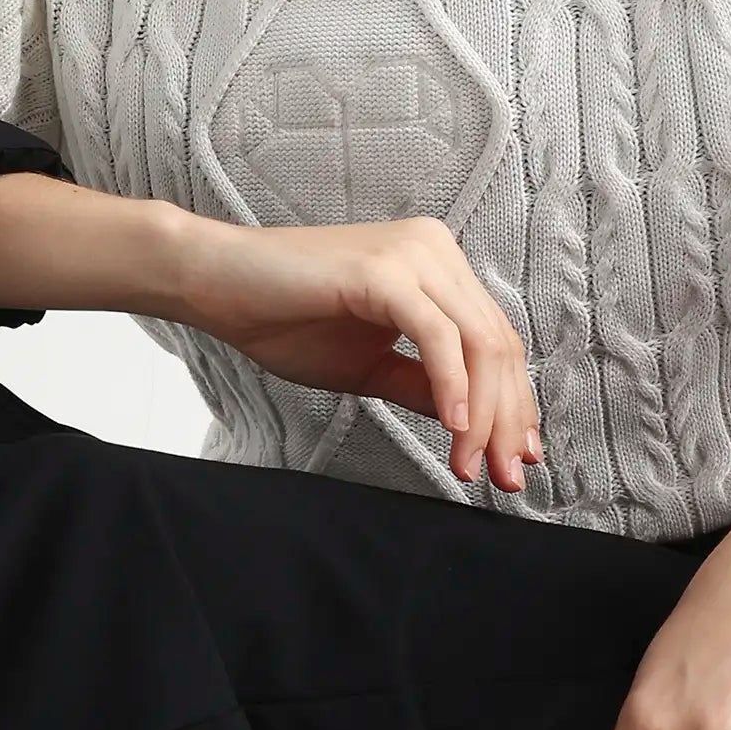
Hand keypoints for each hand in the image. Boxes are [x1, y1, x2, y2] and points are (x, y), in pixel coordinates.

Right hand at [174, 215, 540, 492]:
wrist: (216, 284)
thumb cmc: (283, 318)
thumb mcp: (370, 365)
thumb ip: (423, 386)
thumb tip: (472, 424)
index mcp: (438, 267)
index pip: (496, 341)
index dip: (513, 405)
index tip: (514, 460)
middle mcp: (436, 251)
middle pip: (498, 345)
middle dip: (507, 419)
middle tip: (505, 478)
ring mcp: (413, 255)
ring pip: (477, 342)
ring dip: (483, 415)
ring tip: (473, 465)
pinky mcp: (384, 271)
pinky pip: (436, 335)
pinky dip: (452, 384)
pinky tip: (454, 426)